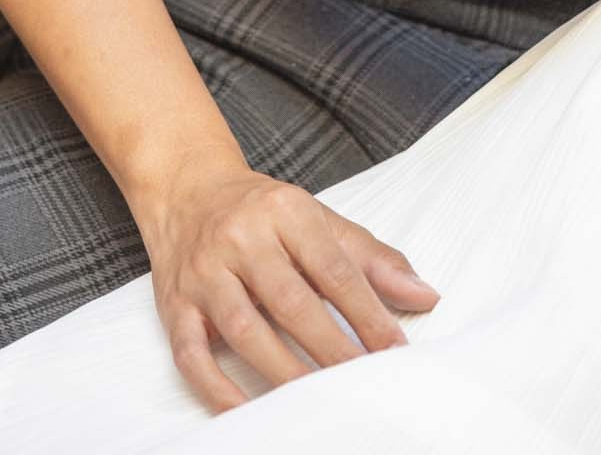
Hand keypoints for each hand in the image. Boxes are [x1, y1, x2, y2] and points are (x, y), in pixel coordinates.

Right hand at [136, 161, 438, 413]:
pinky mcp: (174, 305)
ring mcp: (205, 272)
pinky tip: (246, 411)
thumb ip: (370, 258)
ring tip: (317, 399)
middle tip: (362, 382)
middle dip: (331, 346)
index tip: (394, 350)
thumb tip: (425, 296)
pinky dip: (217, 387)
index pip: (332, 267)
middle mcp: (241, 238)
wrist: (188, 189)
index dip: (367, 313)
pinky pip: (191, 353)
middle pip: (290, 300)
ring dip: (284, 369)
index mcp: (285, 211)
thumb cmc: (263, 213)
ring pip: (244, 328)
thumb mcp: (318, 220)